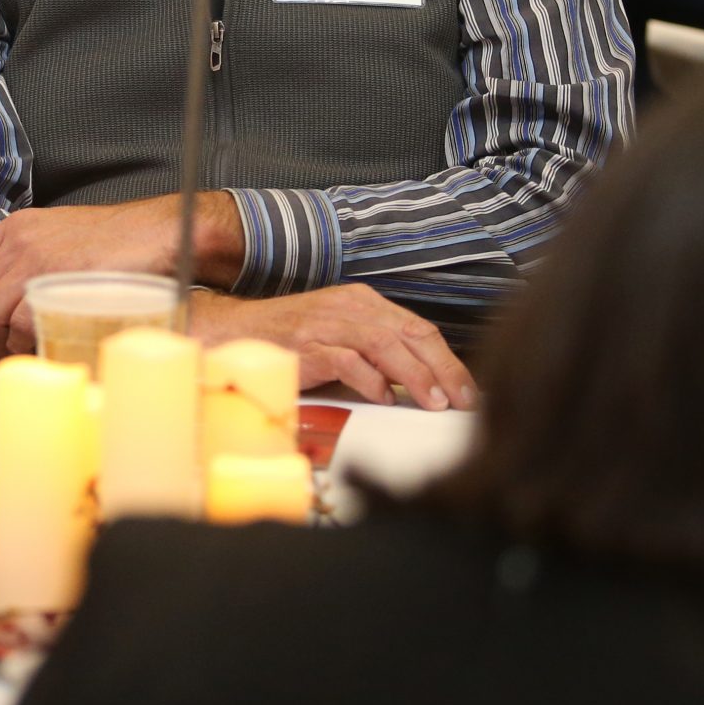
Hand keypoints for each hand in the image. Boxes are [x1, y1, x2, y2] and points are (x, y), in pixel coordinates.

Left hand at [0, 195, 243, 369]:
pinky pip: (16, 326)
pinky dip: (18, 347)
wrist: (157, 233)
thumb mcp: (63, 236)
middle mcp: (17, 241)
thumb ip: (32, 258)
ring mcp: (33, 261)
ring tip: (6, 360)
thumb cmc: (119, 241)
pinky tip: (31, 352)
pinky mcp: (53, 283)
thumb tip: (12, 299)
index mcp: (16, 227)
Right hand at [192, 286, 477, 409]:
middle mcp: (349, 307)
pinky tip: (384, 398)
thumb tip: (419, 383)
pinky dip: (371, 380)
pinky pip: (348, 360)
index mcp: (362, 302)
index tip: (467, 389)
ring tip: (434, 402)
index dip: (448, 360)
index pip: (418, 328)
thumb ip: (376, 352)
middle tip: (463, 399)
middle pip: (411, 334)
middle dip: (443, 369)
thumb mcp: (339, 335)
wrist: (236, 332)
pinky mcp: (307, 345)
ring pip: (386, 344)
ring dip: (416, 376)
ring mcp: (328, 324)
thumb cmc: (289, 339)